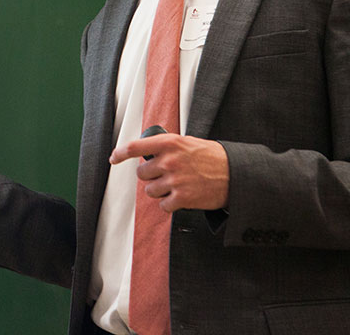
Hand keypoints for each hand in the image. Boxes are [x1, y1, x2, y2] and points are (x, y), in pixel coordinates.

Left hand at [110, 134, 229, 211]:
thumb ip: (167, 147)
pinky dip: (170, 204)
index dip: (120, 153)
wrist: (235, 174)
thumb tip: (148, 153)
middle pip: (142, 174)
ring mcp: (175, 180)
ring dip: (160, 191)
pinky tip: (182, 197)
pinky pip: (163, 205)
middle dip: (151, 176)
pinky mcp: (182, 198)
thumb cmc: (213, 157)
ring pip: (150, 191)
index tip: (114, 158)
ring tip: (177, 186)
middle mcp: (169, 161)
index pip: (135, 147)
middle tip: (167, 175)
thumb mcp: (188, 143)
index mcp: (169, 143)